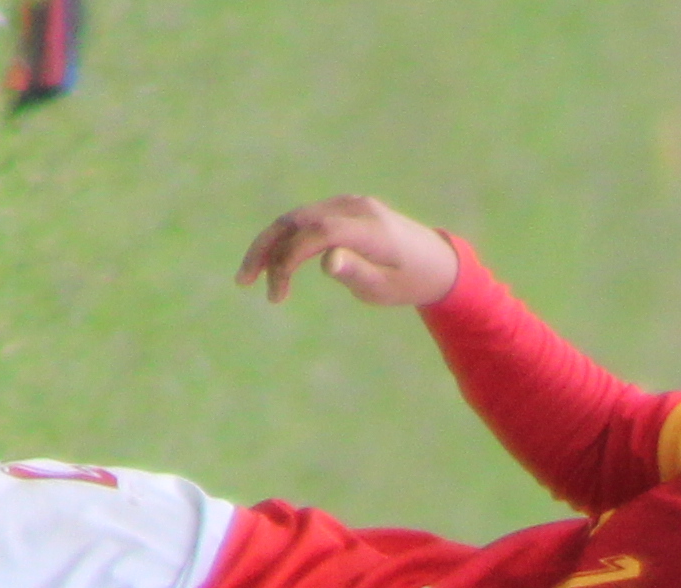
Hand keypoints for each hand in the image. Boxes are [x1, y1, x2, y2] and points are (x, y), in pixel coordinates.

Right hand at [235, 195, 462, 309]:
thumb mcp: (386, 288)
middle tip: (244, 280)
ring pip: (297, 219)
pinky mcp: (344, 209)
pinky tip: (273, 265)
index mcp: (370, 228)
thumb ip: (356, 272)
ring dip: (270, 245)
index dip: (290, 256)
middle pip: (299, 220)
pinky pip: (307, 220)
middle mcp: (356, 208)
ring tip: (250, 278)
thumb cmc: (410, 282)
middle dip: (267, 248)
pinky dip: (286, 240)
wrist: (436, 261)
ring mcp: (349, 204)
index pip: (319, 232)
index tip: (276, 290)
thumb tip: (327, 260)